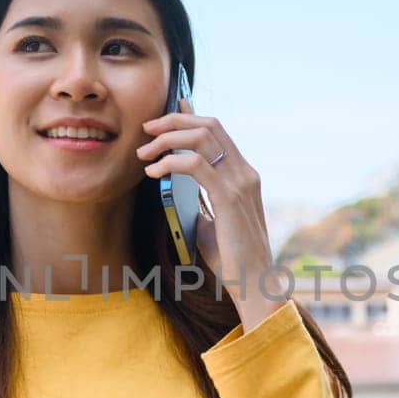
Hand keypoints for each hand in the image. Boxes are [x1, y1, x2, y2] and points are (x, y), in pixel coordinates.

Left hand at [137, 98, 286, 329]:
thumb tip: (177, 184)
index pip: (218, 132)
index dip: (191, 116)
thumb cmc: (232, 259)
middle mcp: (245, 173)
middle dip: (174, 121)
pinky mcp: (229, 197)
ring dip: (167, 140)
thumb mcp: (212, 221)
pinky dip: (169, 162)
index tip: (165, 114)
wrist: (253, 283)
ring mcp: (240, 183)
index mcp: (243, 176)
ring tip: (144, 154)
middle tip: (147, 131)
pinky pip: (195, 164)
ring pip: (201, 138)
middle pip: (209, 126)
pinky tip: (153, 173)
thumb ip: (201, 199)